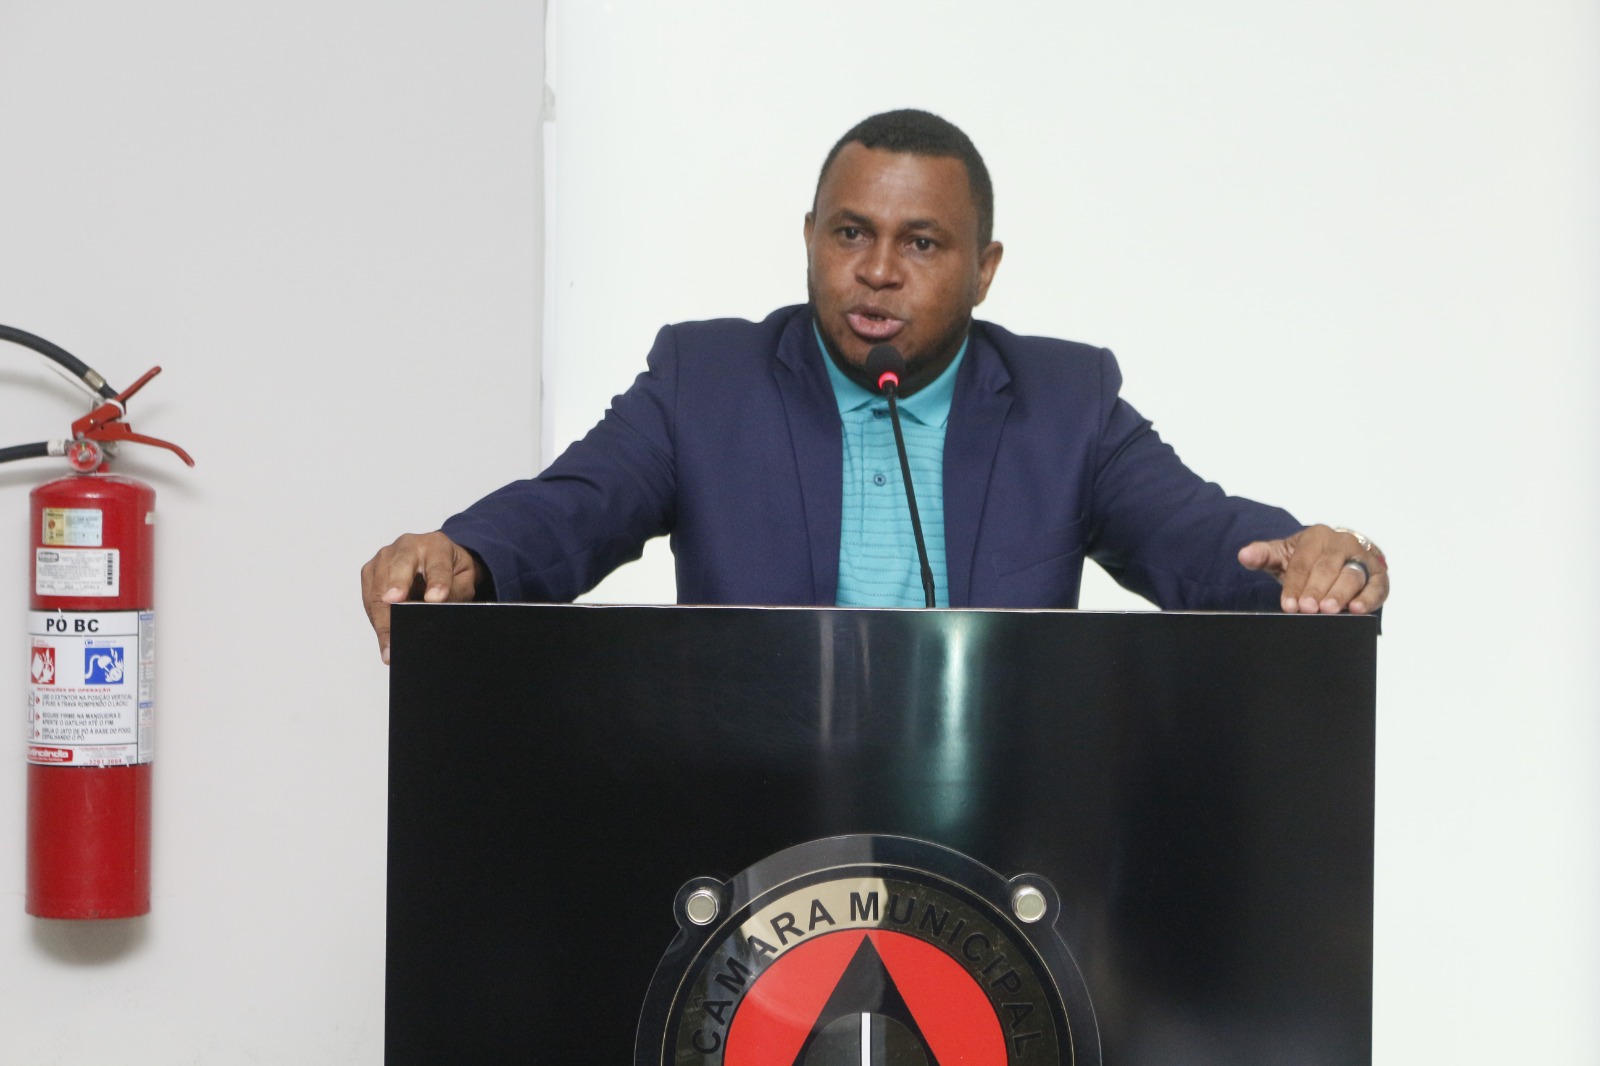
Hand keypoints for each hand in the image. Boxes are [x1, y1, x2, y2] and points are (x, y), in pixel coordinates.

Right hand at [360, 531, 480, 663]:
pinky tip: (384, 640)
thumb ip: (455, 593)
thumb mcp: (463, 579)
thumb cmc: (450, 570)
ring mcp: (384, 558)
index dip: (437, 583)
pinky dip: (376, 621)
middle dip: (396, 592)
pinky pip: (368, 599)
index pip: (437, 565)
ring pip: (378, 589)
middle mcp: (406, 546)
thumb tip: (437, 613)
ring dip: (382, 621)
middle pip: (399, 571)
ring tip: (390, 648)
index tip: (436, 599)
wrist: (436, 557)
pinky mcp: (370, 572)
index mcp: (435, 545)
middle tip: (397, 614)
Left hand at [1237, 524, 1388, 614]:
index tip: (1288, 604)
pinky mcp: (1379, 576)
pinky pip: (1376, 587)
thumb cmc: (1307, 558)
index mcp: (1317, 535)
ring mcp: (1363, 559)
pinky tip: (1357, 610)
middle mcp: (1342, 543)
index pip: (1303, 562)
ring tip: (1328, 610)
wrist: (1337, 557)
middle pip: (1327, 568)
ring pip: (1352, 576)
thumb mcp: (1283, 555)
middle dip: (1316, 590)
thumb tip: (1244, 555)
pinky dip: (1368, 598)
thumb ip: (1263, 555)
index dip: (1295, 584)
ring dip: (1340, 594)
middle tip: (1307, 608)